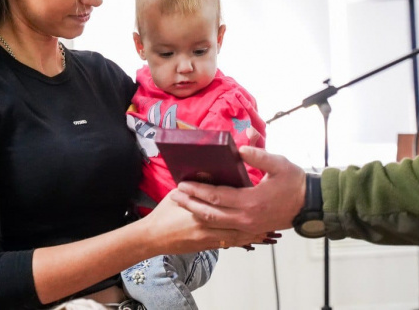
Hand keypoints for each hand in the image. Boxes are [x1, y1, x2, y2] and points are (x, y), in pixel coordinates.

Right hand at [141, 189, 266, 253]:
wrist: (149, 238)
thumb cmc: (161, 216)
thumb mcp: (173, 195)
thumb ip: (192, 186)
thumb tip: (207, 172)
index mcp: (197, 211)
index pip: (220, 203)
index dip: (238, 197)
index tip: (254, 191)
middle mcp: (205, 227)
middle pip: (234, 222)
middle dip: (252, 219)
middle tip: (269, 212)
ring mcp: (207, 239)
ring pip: (236, 236)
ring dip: (253, 232)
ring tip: (269, 226)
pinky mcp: (206, 247)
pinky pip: (229, 243)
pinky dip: (243, 240)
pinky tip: (254, 235)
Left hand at [172, 146, 305, 233]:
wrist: (308, 204)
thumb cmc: (293, 182)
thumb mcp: (278, 163)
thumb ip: (259, 155)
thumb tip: (241, 147)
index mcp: (251, 201)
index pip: (217, 196)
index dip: (197, 190)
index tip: (183, 183)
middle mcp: (246, 218)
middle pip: (210, 213)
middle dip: (190, 204)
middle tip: (174, 195)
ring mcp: (247, 227)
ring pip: (215, 224)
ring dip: (196, 213)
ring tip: (182, 203)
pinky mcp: (250, 231)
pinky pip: (224, 230)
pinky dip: (210, 223)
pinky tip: (200, 215)